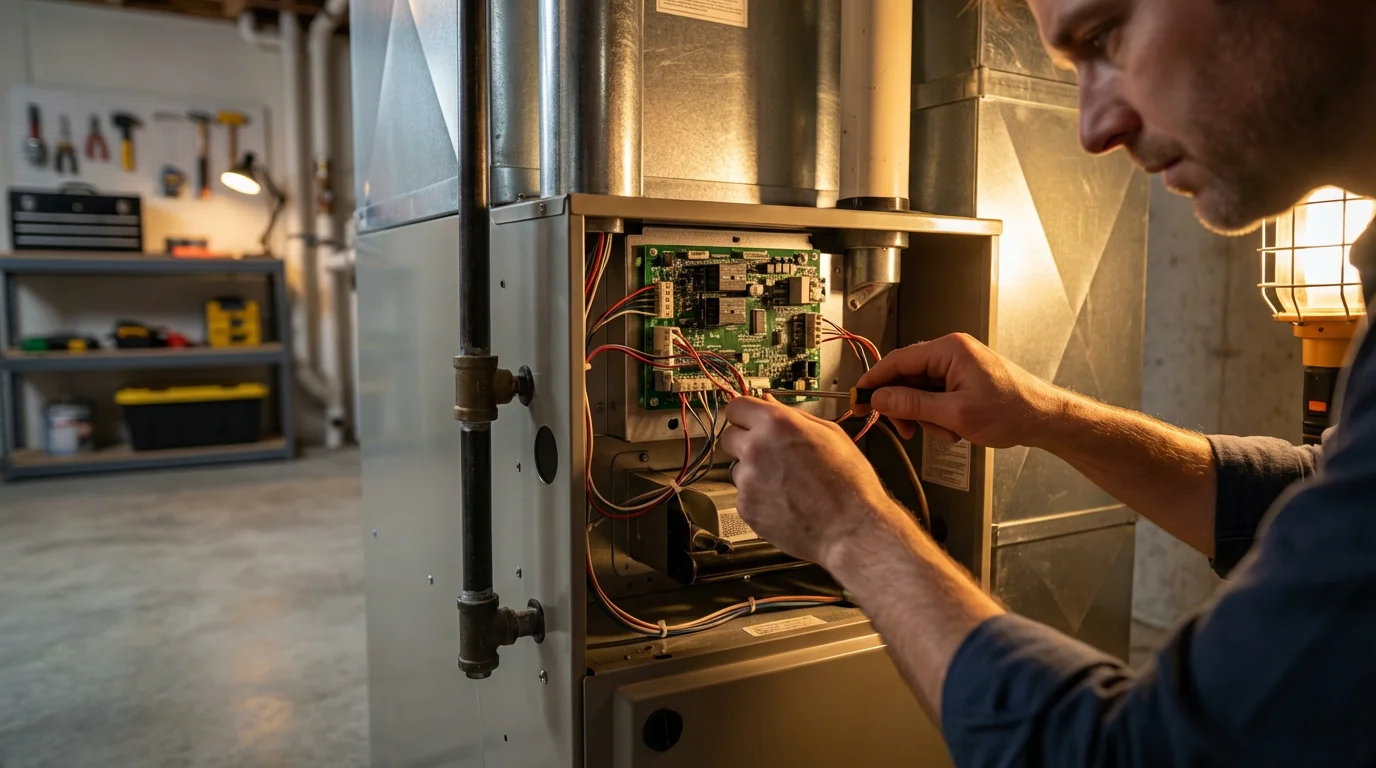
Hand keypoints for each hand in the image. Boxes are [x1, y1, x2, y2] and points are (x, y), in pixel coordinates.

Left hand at [720, 395, 915, 570]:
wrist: (851, 530)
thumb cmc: (849, 484)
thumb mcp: (830, 435)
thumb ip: (794, 416)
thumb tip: (770, 403)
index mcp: (777, 424)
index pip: (736, 407)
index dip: (744, 414)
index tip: (749, 421)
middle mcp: (756, 449)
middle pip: (729, 437)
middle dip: (745, 442)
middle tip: (770, 454)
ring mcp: (748, 480)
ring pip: (737, 468)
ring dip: (753, 472)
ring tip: (785, 483)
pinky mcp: (745, 507)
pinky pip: (744, 495)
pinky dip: (758, 498)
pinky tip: (784, 501)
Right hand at [857, 333, 1064, 447]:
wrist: (1044, 418)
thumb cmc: (1012, 410)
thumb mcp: (955, 414)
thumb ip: (913, 405)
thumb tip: (880, 398)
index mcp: (948, 350)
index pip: (897, 361)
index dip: (874, 382)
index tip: (858, 400)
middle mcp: (951, 352)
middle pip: (907, 378)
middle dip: (905, 408)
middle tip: (905, 430)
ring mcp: (957, 366)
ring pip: (920, 391)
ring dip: (925, 416)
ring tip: (946, 432)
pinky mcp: (963, 379)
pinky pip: (935, 396)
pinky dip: (938, 416)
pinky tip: (954, 429)